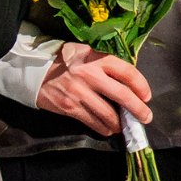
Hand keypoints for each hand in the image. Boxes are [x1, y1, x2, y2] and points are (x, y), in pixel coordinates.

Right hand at [36, 42, 152, 135]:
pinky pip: (94, 123)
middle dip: (138, 109)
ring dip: (120, 123)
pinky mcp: (70, 108)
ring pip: (109, 115)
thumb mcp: (85, 52)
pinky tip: (108, 127)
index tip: (146, 96)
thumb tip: (126, 81)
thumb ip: (104, 63)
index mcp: (95, 58)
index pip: (126, 72)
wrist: (34, 70)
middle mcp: (89, 75)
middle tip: (146, 117)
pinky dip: (104, 128)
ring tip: (124, 125)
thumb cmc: (63, 60)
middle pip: (123, 95)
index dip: (141, 85)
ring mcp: (79, 93)